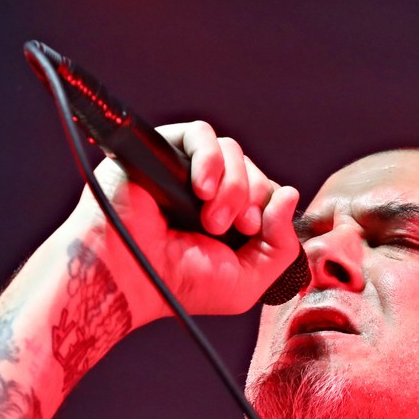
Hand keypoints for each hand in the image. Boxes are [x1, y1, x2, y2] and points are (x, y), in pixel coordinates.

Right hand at [61, 120, 299, 320]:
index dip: (269, 206)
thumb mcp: (247, 280)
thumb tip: (289, 193)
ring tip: (210, 218)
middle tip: (228, 228)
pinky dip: (209, 158)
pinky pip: (200, 133)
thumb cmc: (180, 285)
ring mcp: (184, 169)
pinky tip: (200, 189)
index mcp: (229, 219)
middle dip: (250, 198)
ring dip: (232, 186)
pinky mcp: (161, 149)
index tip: (252, 231)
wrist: (129, 277)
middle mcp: (208, 192)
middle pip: (253, 170)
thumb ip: (282, 246)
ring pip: (232, 150)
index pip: (267, 193)